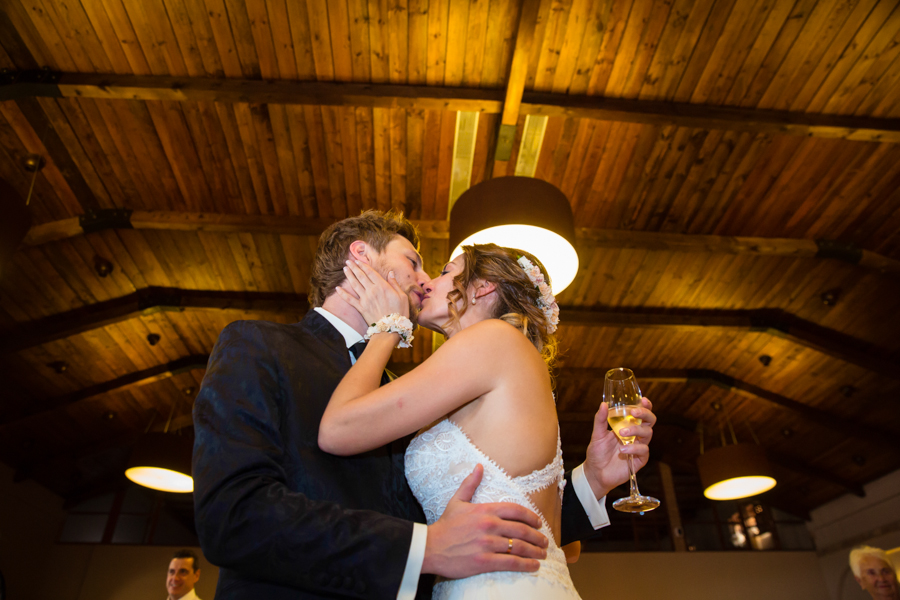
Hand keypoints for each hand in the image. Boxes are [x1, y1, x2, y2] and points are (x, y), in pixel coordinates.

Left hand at [335, 259, 409, 323]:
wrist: (391, 328)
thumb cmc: (400, 312)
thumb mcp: (402, 296)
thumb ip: (394, 283)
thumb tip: (390, 273)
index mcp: (382, 286)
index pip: (370, 272)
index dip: (363, 265)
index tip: (358, 261)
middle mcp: (372, 291)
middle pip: (361, 276)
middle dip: (354, 268)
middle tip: (348, 261)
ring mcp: (365, 299)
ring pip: (354, 285)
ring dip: (349, 276)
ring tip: (345, 269)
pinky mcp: (361, 308)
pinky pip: (349, 299)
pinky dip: (342, 294)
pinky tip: (337, 288)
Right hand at [422, 465, 548, 577]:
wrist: (430, 547)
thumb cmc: (445, 525)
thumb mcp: (457, 501)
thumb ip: (470, 484)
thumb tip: (479, 466)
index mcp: (485, 510)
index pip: (516, 510)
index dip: (531, 517)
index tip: (539, 523)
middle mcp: (489, 526)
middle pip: (521, 530)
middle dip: (537, 537)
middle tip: (545, 542)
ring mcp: (488, 544)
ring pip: (519, 547)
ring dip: (535, 551)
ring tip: (542, 554)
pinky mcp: (485, 561)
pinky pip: (511, 563)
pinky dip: (526, 565)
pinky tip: (534, 566)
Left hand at [582, 397, 655, 498]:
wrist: (595, 473)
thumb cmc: (597, 453)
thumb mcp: (597, 434)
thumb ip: (600, 420)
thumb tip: (603, 404)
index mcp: (627, 425)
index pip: (640, 413)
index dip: (645, 406)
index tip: (643, 400)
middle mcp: (635, 434)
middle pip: (650, 420)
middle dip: (645, 414)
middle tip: (634, 412)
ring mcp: (639, 446)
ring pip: (648, 433)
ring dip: (635, 430)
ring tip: (621, 434)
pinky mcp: (640, 459)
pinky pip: (643, 450)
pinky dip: (634, 448)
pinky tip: (622, 450)